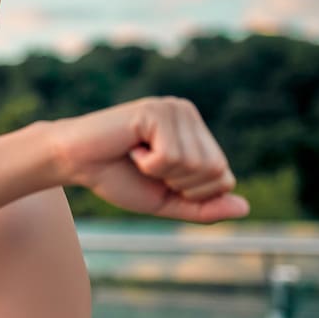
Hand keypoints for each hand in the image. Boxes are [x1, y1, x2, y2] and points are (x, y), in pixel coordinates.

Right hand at [54, 97, 249, 222]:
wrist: (74, 163)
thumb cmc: (117, 178)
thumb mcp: (165, 201)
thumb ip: (202, 207)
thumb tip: (244, 209)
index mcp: (195, 132)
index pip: (223, 177)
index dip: (191, 193)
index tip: (158, 177)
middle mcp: (188, 114)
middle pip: (214, 171)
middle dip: (178, 184)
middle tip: (146, 168)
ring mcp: (174, 109)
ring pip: (194, 165)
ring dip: (160, 173)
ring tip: (137, 156)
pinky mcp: (156, 111)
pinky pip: (170, 156)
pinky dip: (148, 164)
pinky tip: (130, 147)